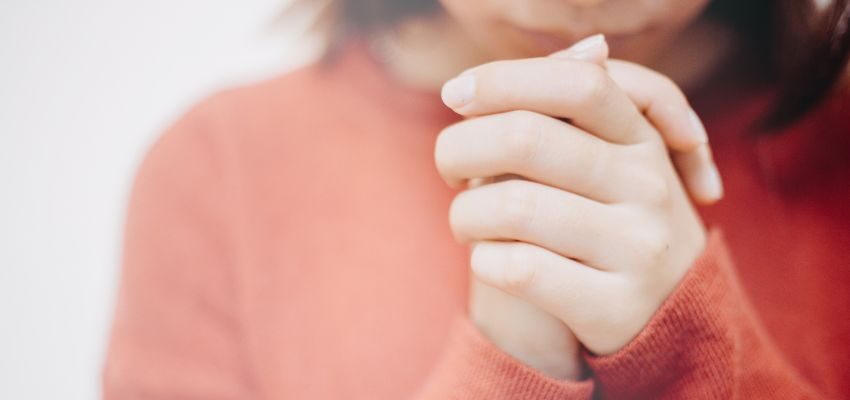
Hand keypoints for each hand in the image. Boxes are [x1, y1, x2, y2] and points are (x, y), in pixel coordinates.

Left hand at [437, 36, 717, 355]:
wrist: (665, 319)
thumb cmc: (608, 224)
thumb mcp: (610, 163)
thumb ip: (580, 110)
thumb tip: (591, 45)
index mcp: (642, 141)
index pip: (575, 84)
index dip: (503, 80)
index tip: (454, 96)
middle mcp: (649, 188)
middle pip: (526, 138)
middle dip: (459, 149)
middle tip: (448, 170)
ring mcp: (638, 248)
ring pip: (512, 206)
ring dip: (464, 215)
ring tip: (467, 223)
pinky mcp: (615, 307)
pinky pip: (518, 268)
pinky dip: (485, 261)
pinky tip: (490, 261)